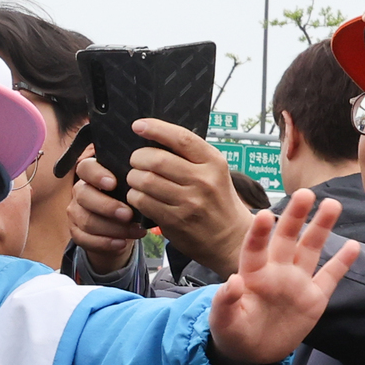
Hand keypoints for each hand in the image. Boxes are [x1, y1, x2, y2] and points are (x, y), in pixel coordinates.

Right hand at [67, 146, 145, 273]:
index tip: (114, 183)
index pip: (86, 167)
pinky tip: (122, 243)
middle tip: (129, 214)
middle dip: (108, 206)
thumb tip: (148, 176)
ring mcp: (75, 213)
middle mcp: (80, 191)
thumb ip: (132, 181)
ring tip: (134, 231)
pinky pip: (85, 239)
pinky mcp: (75, 233)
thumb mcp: (130, 188)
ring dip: (113, 228)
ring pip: (87, 220)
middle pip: (85, 196)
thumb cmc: (127, 202)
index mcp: (91, 175)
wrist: (119, 229)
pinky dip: (105, 243)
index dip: (97, 175)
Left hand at [78, 121, 254, 278]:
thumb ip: (192, 158)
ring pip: (146, 181)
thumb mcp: (215, 173)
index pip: (181, 138)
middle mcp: (203, 180)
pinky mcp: (175, 221)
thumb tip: (158, 140)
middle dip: (138, 157)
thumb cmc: (218, 201)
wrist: (230, 238)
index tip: (139, 125)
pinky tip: (138, 196)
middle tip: (135, 160)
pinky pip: (144, 203)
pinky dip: (134, 197)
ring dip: (133, 178)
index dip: (156, 129)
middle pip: (157, 160)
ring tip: (135, 179)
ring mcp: (188, 202)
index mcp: (213, 161)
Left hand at [208, 190, 359, 364]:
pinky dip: (342, 263)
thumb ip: (225, 302)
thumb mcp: (223, 321)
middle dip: (295, 216)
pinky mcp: (314, 297)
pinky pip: (330, 276)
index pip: (255, 249)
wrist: (252, 352)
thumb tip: (233, 281)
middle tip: (304, 193)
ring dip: (321, 227)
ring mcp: (297, 282)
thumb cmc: (232, 331)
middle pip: (287, 239)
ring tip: (331, 204)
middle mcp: (276, 271)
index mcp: (252, 274)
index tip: (265, 215)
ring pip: (311, 249)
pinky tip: (353, 246)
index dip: (260, 233)